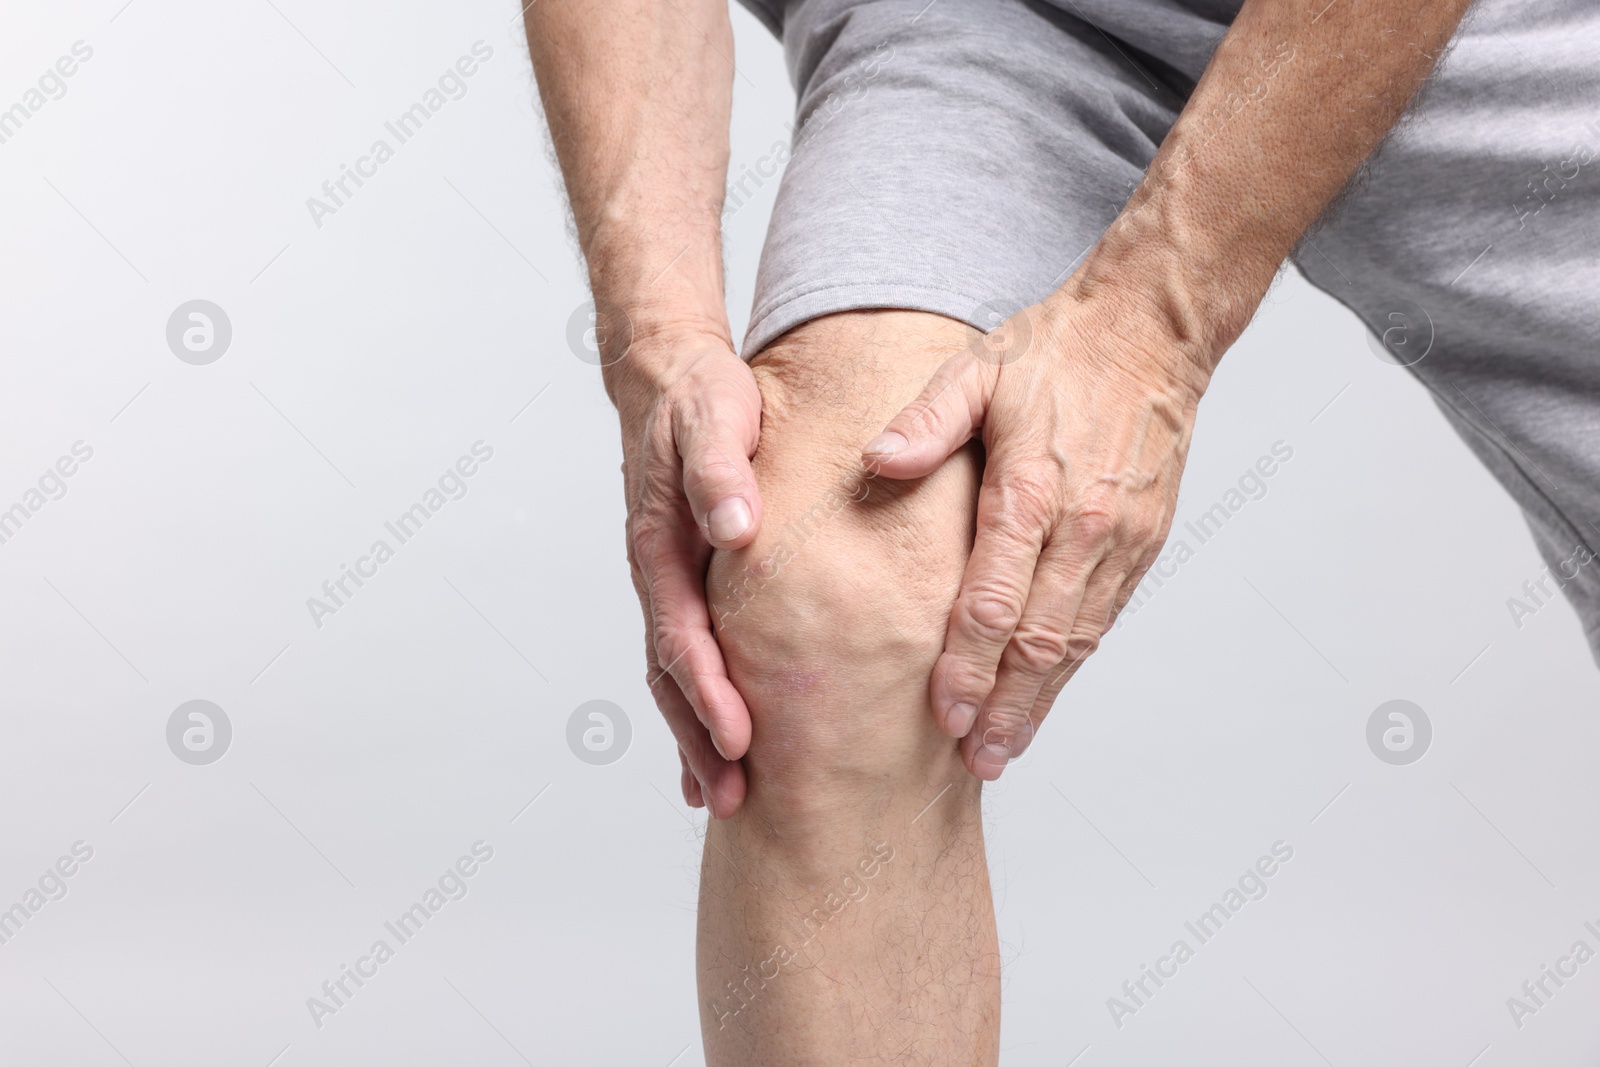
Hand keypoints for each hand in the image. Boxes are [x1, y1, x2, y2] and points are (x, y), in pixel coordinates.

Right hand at [608, 326, 763, 816]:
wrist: (673, 381)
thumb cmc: (701, 398)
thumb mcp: (715, 417)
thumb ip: (721, 470)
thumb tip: (735, 527)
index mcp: (659, 544)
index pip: (682, 632)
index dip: (709, 689)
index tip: (740, 739)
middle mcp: (656, 575)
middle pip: (671, 674)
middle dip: (698, 739)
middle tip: (732, 798)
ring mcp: (667, 585)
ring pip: (674, 676)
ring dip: (694, 737)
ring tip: (724, 797)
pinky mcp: (685, 586)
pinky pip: (685, 658)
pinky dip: (695, 709)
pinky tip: (714, 754)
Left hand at [861, 292, 1209, 780]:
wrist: (1152, 333)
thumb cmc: (1055, 352)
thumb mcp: (977, 370)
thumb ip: (926, 423)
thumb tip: (876, 462)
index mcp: (1033, 489)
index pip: (996, 599)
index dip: (970, 664)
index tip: (944, 713)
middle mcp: (1083, 528)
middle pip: (1042, 641)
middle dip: (1006, 707)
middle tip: (975, 759)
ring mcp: (1120, 542)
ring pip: (1078, 642)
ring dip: (1043, 702)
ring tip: (1004, 750)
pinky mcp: (1143, 545)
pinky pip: (1103, 619)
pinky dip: (1072, 667)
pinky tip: (1046, 697)